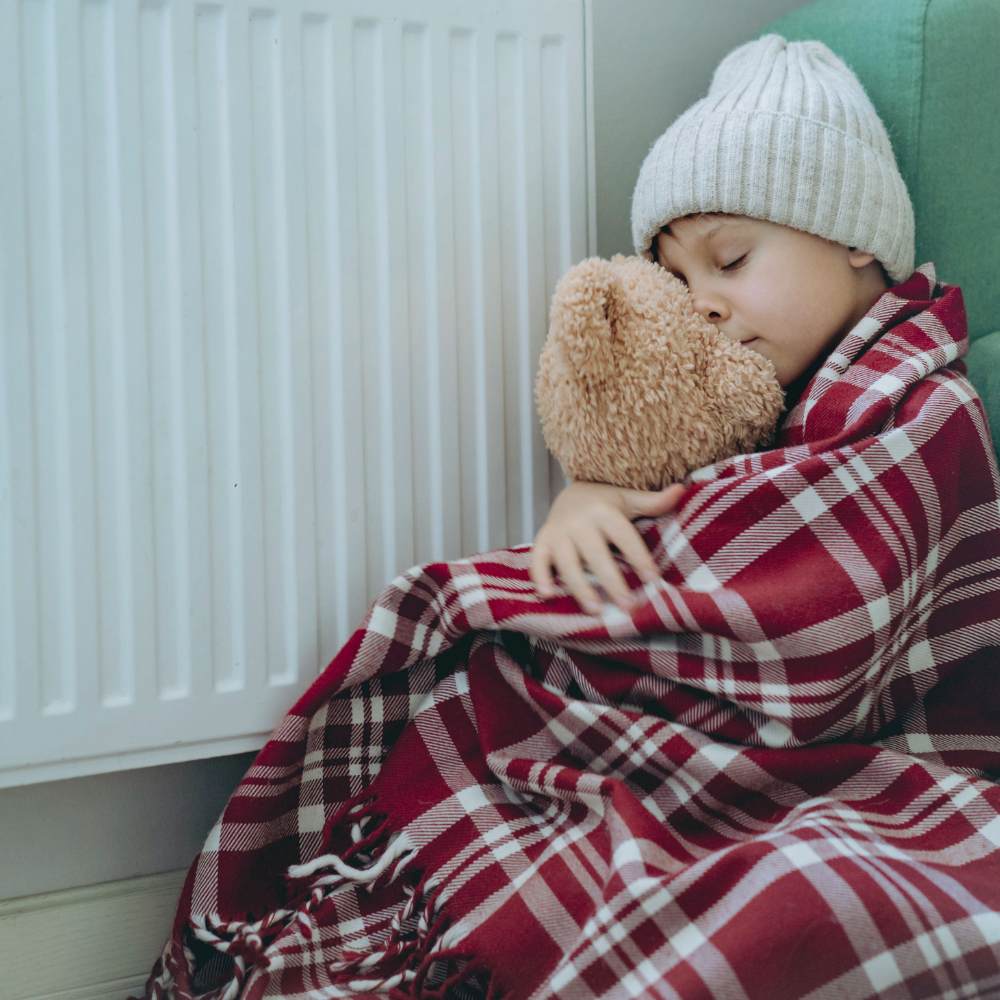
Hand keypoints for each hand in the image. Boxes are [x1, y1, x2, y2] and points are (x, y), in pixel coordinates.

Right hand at [529, 480, 685, 614]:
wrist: (569, 493)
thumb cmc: (605, 503)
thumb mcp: (629, 499)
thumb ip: (654, 501)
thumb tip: (682, 490)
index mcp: (603, 511)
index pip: (624, 537)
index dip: (639, 558)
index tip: (653, 581)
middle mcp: (579, 522)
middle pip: (595, 554)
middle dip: (611, 581)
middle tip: (628, 606)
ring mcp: (558, 532)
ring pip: (567, 562)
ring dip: (579, 587)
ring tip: (596, 610)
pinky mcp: (542, 542)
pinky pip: (538, 560)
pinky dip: (540, 577)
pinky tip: (548, 595)